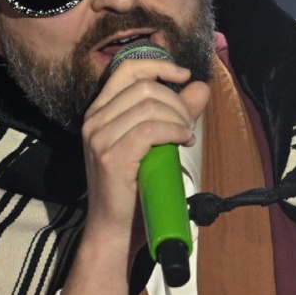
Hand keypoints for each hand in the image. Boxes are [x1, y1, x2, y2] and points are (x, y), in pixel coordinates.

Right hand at [79, 56, 208, 244]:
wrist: (115, 229)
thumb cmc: (135, 188)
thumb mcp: (156, 144)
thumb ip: (176, 114)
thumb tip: (201, 87)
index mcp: (99, 111)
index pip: (127, 68)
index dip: (159, 65)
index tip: (184, 75)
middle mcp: (94, 119)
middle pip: (144, 87)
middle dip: (176, 101)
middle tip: (188, 125)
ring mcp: (99, 137)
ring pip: (149, 106)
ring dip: (178, 118)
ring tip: (186, 136)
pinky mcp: (111, 156)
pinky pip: (150, 130)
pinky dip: (173, 131)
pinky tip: (182, 141)